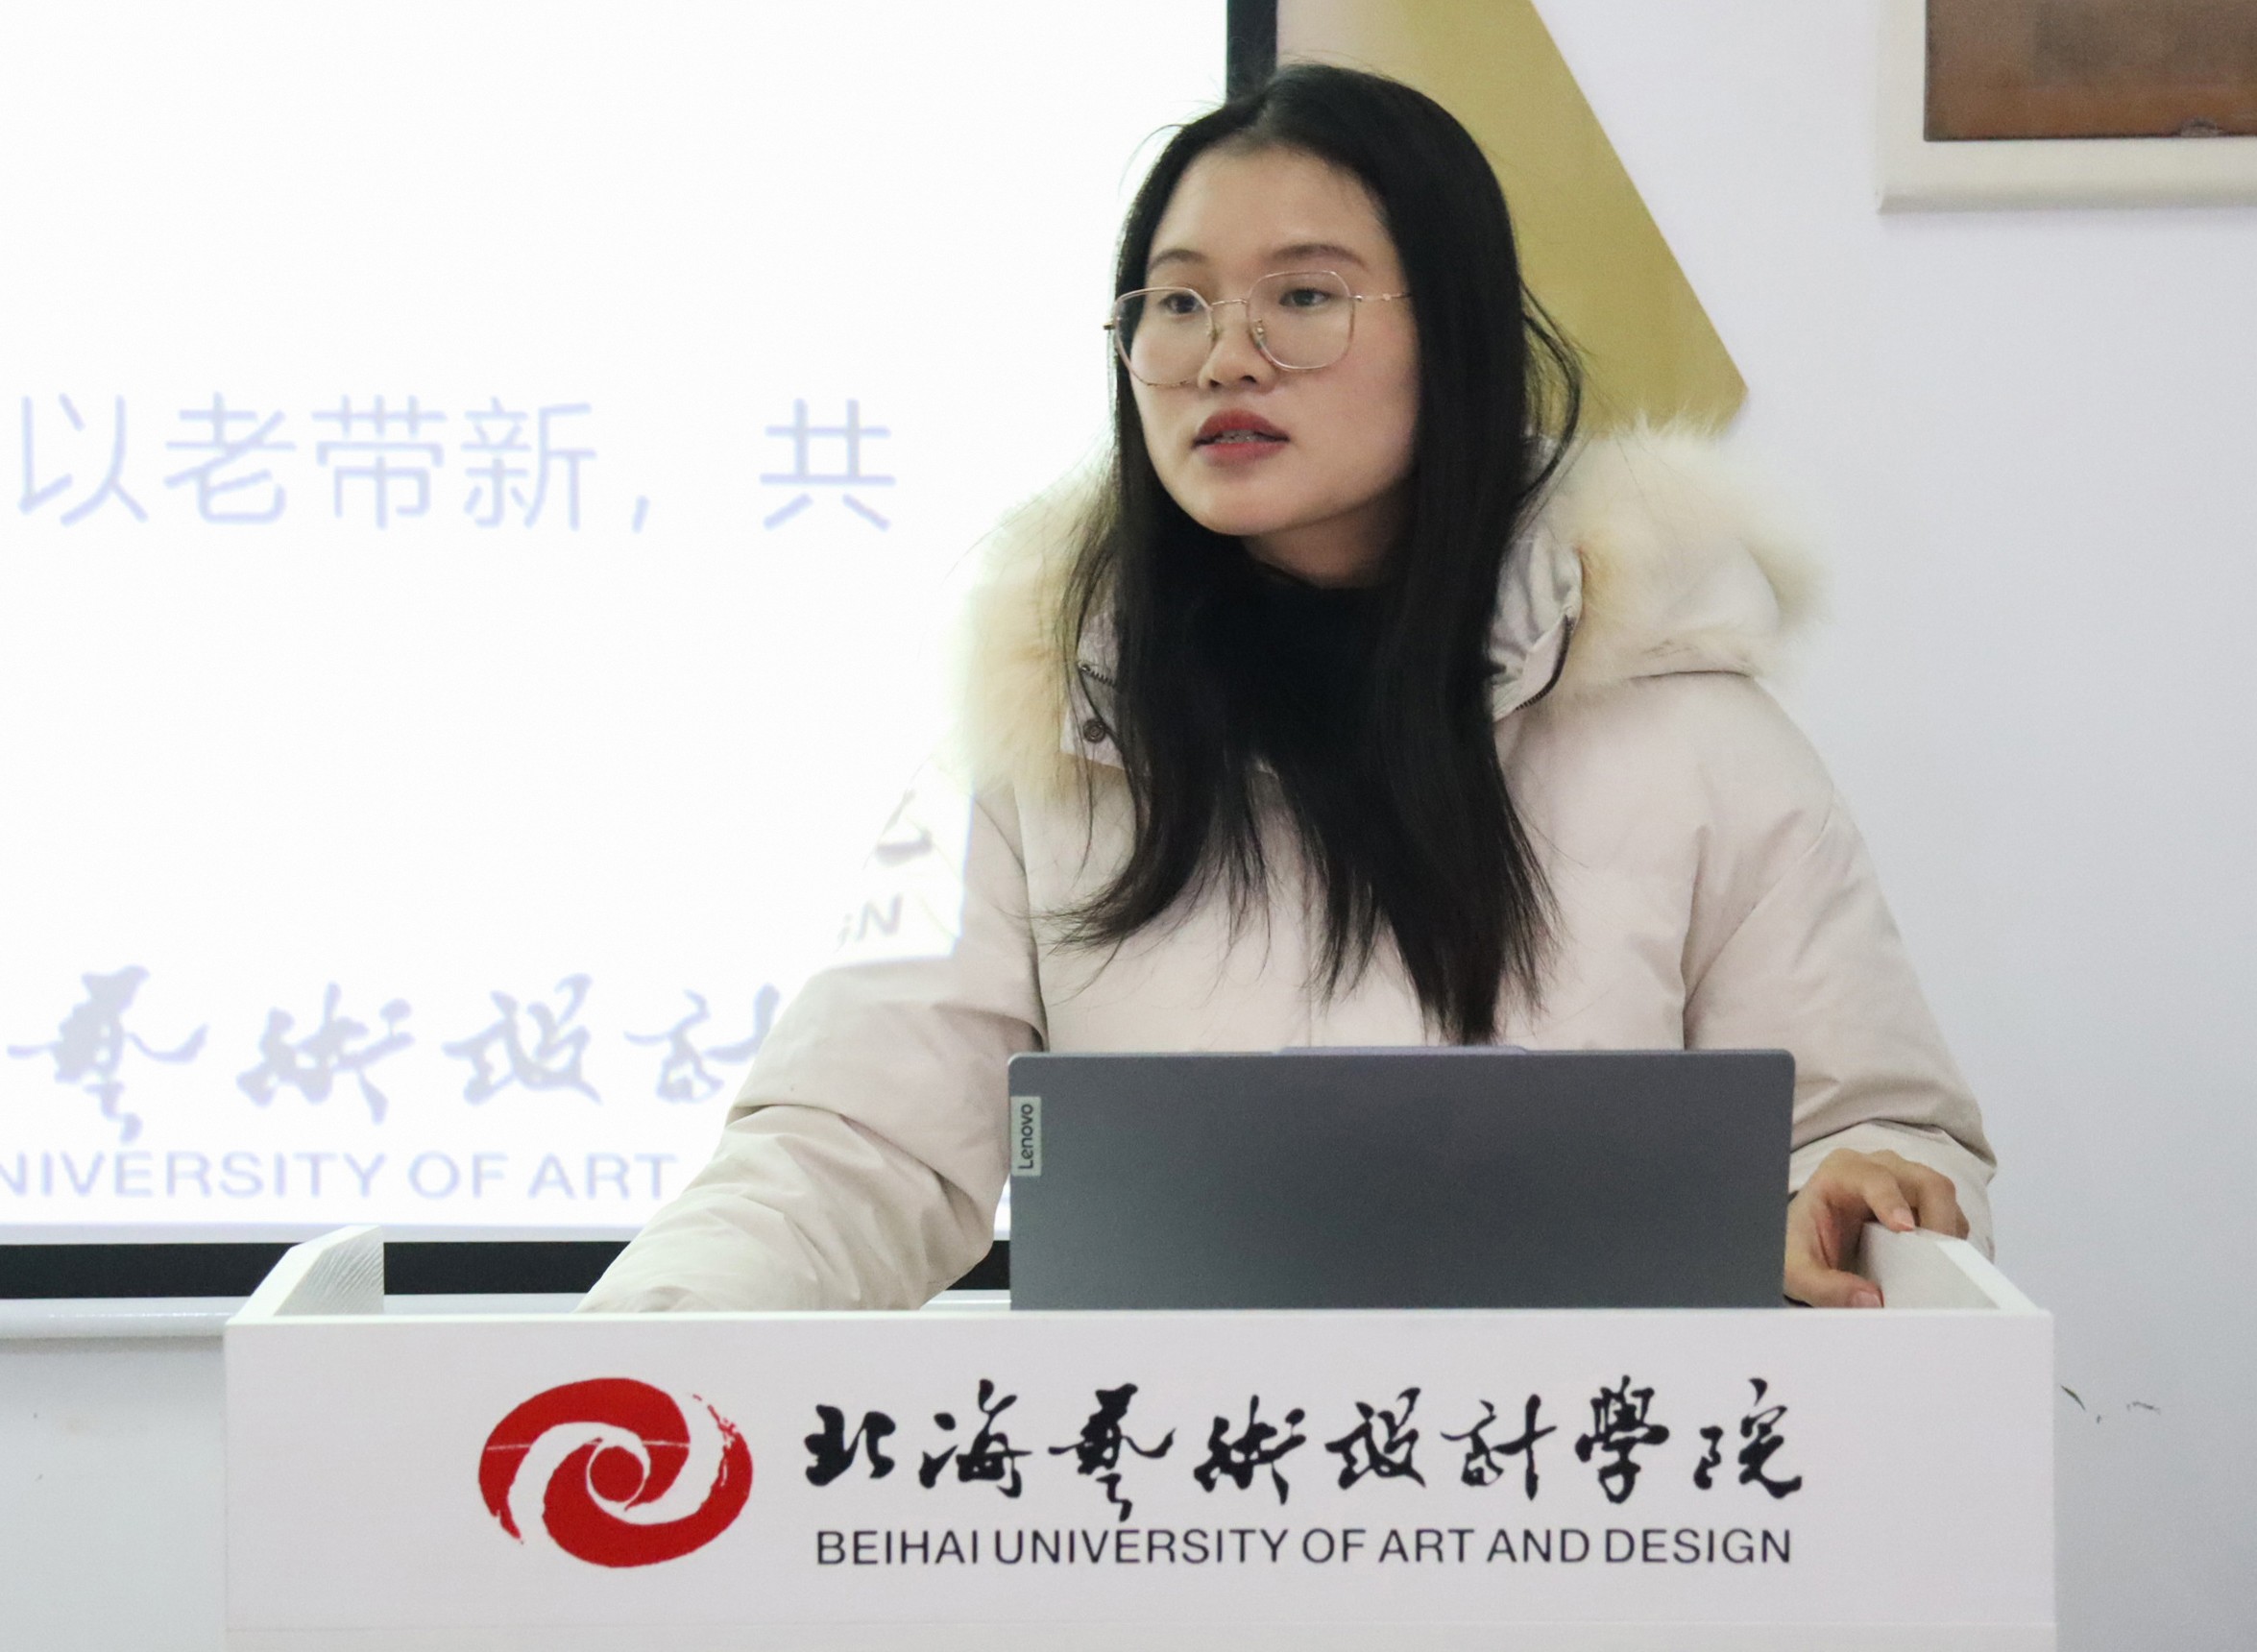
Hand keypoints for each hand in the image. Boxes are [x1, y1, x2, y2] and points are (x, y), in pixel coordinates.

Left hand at [1783, 1148, 1968, 1307]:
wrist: (1809, 1246)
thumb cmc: (1800, 1247)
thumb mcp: (1797, 1271)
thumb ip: (1825, 1287)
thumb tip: (1870, 1300)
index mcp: (1840, 1173)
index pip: (1874, 1177)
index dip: (1891, 1200)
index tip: (1905, 1229)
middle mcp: (1877, 1169)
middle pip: (1924, 1181)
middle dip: (1937, 1218)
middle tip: (1939, 1259)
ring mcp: (1905, 1182)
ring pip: (1944, 1196)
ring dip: (1948, 1230)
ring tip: (1939, 1267)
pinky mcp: (1923, 1202)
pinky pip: (1951, 1214)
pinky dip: (1951, 1239)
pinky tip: (1937, 1263)